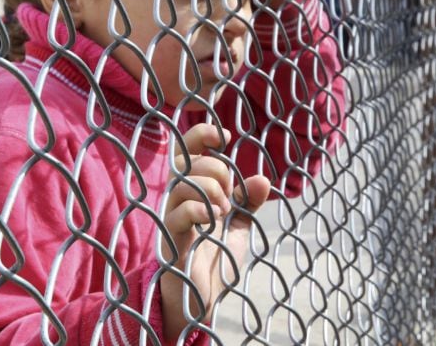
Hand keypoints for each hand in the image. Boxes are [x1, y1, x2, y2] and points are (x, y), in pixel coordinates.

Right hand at [160, 124, 270, 340]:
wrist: (200, 301)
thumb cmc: (213, 261)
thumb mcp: (237, 228)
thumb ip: (247, 204)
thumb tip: (264, 179)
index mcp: (191, 191)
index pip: (187, 150)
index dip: (201, 135)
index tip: (225, 137)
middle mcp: (177, 200)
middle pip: (184, 161)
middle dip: (215, 168)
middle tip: (231, 192)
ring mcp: (172, 218)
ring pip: (182, 183)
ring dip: (210, 188)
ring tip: (225, 208)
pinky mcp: (172, 239)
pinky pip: (180, 213)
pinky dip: (201, 209)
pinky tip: (214, 219)